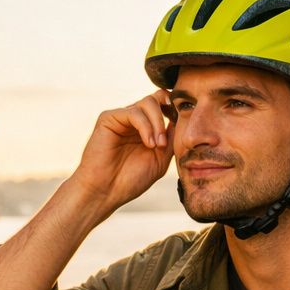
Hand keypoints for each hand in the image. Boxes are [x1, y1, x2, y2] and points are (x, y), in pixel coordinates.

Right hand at [70, 91, 174, 214]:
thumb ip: (170, 139)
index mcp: (146, 127)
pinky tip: (148, 144)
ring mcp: (121, 117)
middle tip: (165, 143)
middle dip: (167, 116)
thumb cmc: (130, 180)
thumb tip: (181, 119)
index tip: (183, 127)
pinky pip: (133, 112)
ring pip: (147, 102)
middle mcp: (133, 119)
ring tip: (156, 146)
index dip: (176, 110)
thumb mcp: (160, 159)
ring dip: (157, 124)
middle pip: (157, 98)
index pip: (164, 104)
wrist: (106, 192)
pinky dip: (145, 127)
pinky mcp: (109, 118)